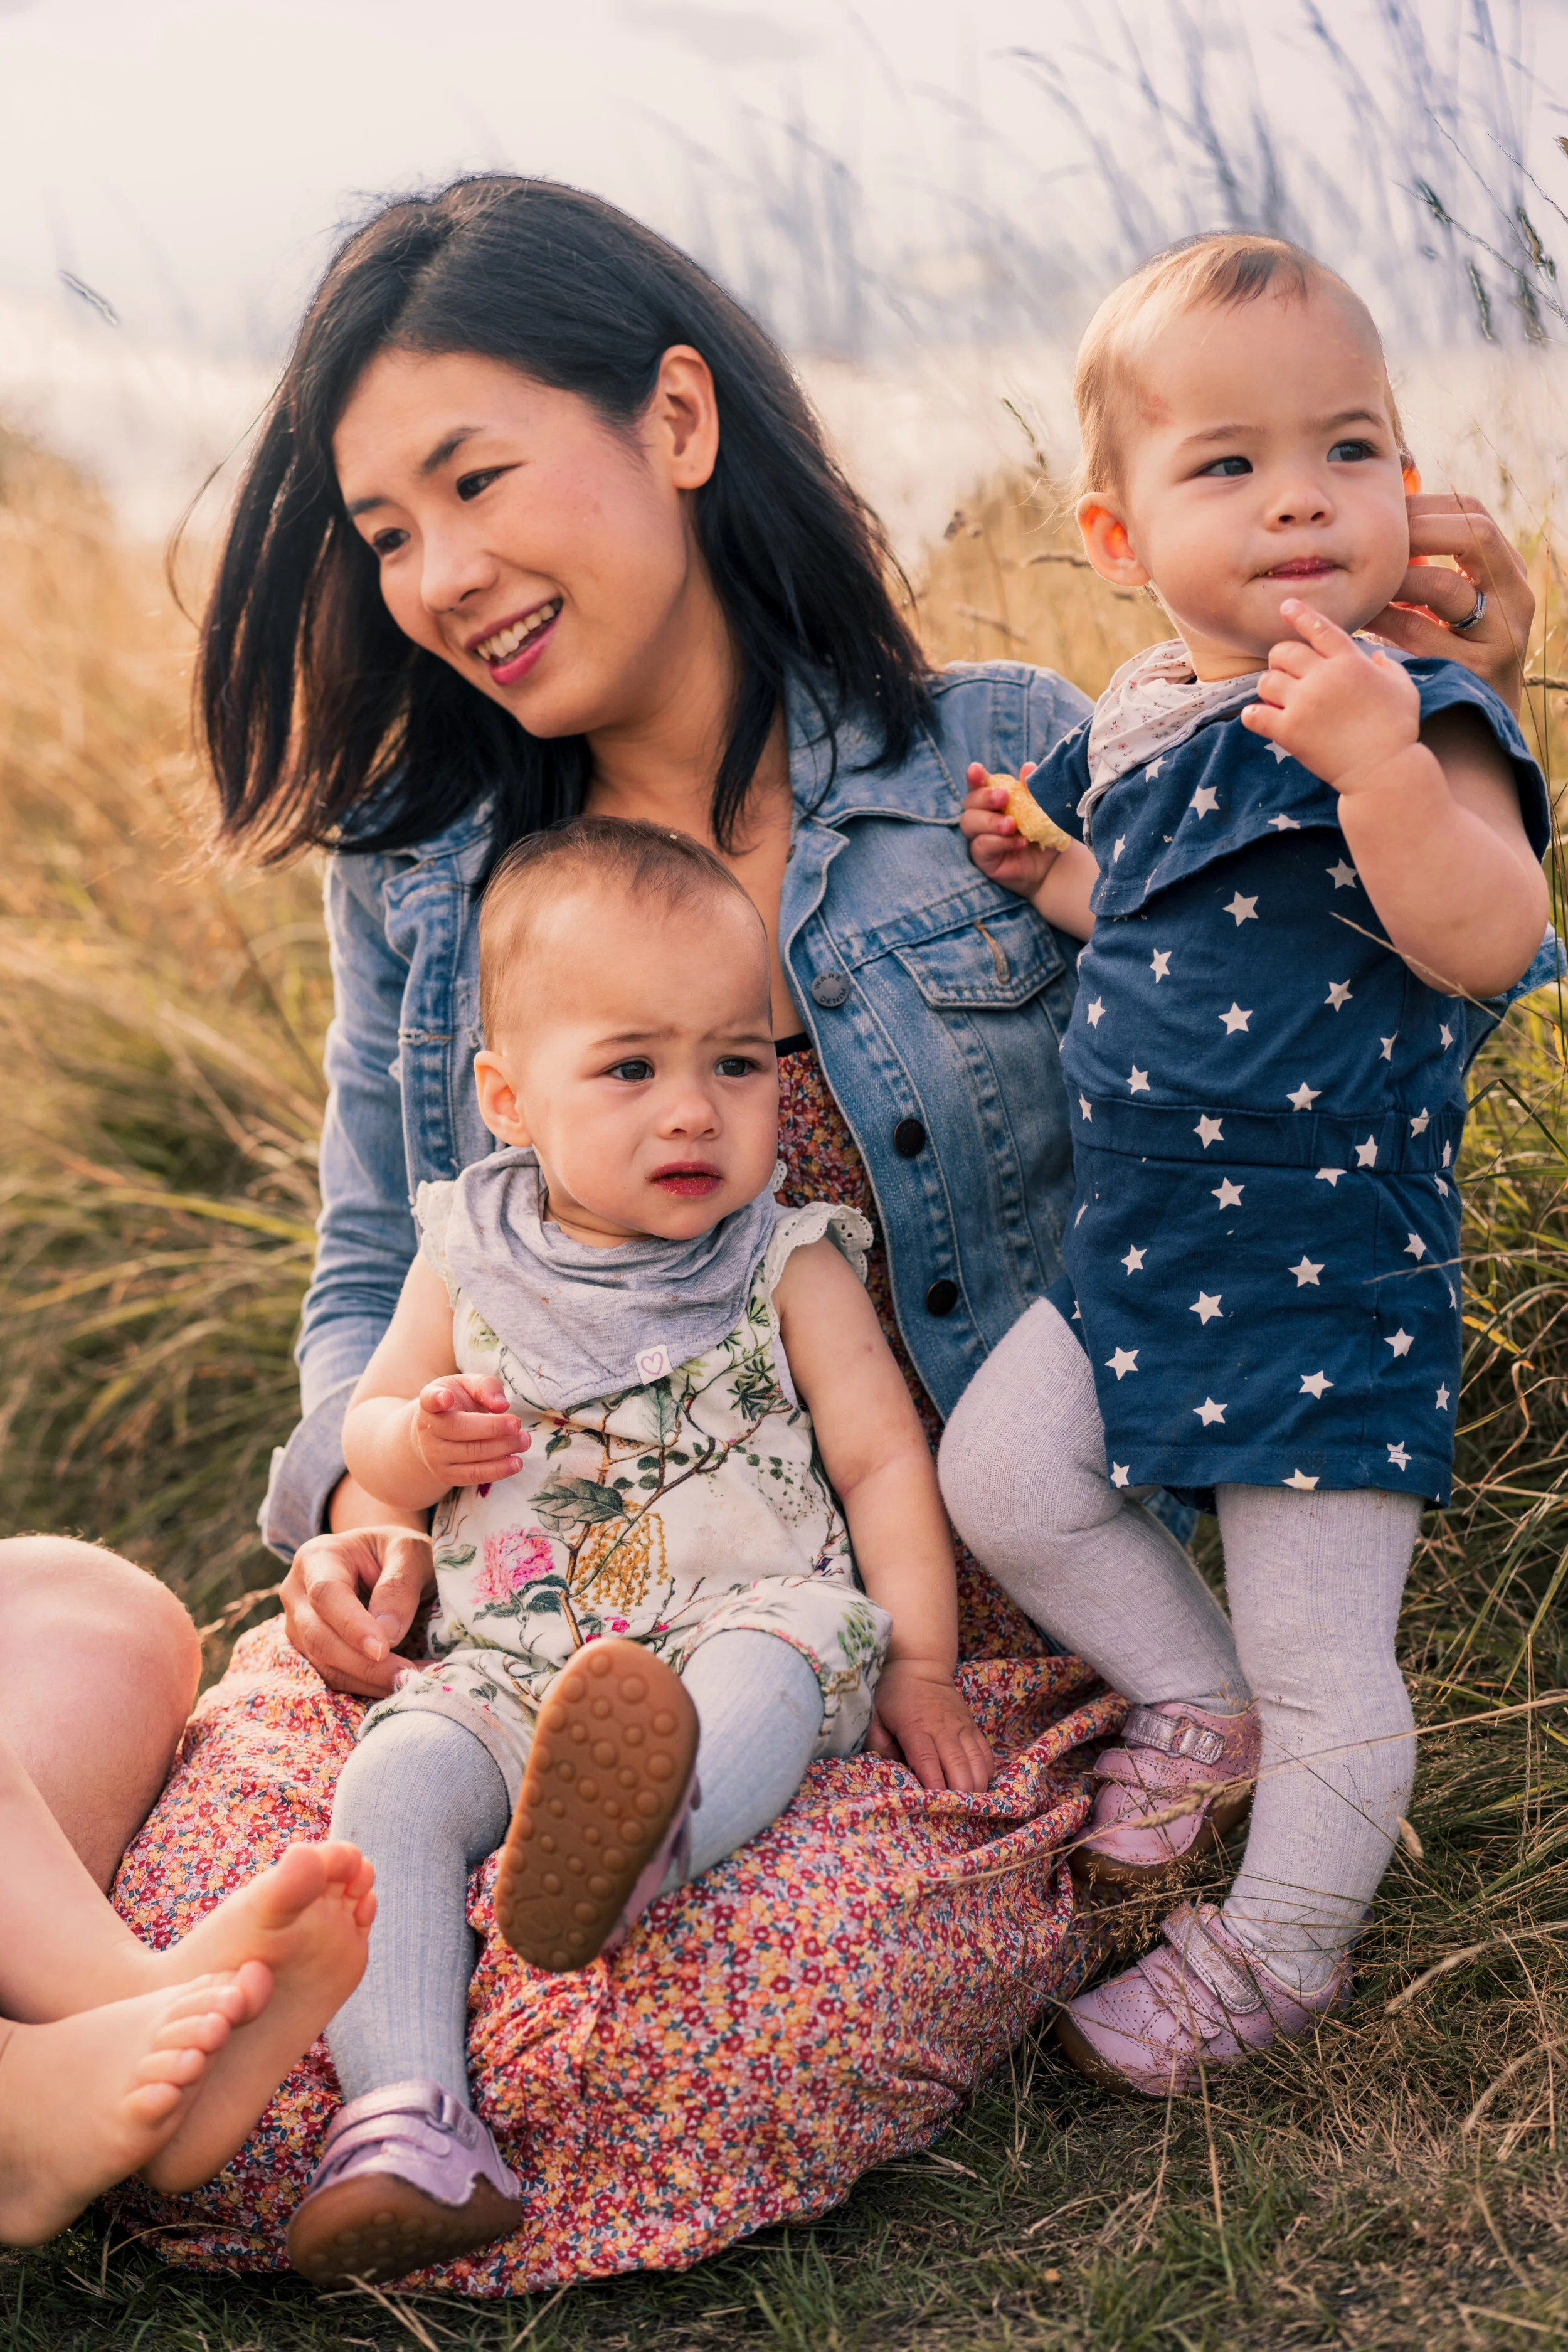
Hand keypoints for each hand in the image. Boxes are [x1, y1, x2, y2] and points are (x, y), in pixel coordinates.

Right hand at [283, 1526, 436, 1696]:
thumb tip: (388, 1634)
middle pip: (318, 1636)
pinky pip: (333, 1677)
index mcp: (318, 1557)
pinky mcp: (310, 1652)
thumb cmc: (396, 1551)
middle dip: (363, 1664)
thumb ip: (399, 1585)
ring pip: (324, 1665)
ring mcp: (298, 1627)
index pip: (326, 1594)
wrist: (383, 1560)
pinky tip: (398, 1684)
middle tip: (407, 1676)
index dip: (352, 1625)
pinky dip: (366, 1686)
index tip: (384, 1648)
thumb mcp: (409, 1551)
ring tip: (411, 1681)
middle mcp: (297, 1594)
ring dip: (368, 1680)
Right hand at [412, 1374, 527, 1489]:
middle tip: (517, 1424)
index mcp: (431, 1403)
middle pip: (460, 1429)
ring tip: (524, 1441)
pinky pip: (473, 1475)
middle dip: (492, 1428)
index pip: (429, 1399)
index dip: (437, 1398)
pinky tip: (516, 1463)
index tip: (446, 1398)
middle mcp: (428, 1430)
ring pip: (470, 1454)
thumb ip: (485, 1387)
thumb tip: (501, 1406)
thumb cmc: (457, 1405)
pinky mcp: (447, 1475)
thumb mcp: (468, 1386)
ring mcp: (435, 1455)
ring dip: (501, 1448)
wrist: (437, 1436)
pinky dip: (497, 1470)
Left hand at [868, 1658, 994, 1792]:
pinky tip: (980, 1786)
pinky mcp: (972, 1727)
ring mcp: (961, 1727)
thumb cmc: (894, 1692)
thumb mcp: (876, 1713)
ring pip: (977, 1762)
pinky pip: (986, 1753)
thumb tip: (888, 1767)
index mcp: (916, 1728)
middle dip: (960, 1792)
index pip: (927, 1760)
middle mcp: (943, 1728)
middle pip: (958, 1766)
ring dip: (976, 1786)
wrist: (921, 1664)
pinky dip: (986, 1772)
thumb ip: (878, 1742)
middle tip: (956, 1813)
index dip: (934, 1784)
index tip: (936, 1804)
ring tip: (971, 1805)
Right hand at [960, 762, 1057, 899]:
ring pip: (969, 823)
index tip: (977, 769)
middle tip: (1004, 797)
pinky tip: (1020, 843)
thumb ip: (1032, 789)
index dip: (974, 777)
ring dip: (991, 822)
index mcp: (993, 799)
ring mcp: (979, 837)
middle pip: (969, 802)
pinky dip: (1000, 842)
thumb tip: (1028, 767)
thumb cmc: (1044, 830)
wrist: (1053, 862)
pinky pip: (981, 846)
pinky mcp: (983, 858)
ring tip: (1012, 825)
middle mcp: (982, 815)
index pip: (978, 785)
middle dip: (984, 797)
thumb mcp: (1042, 807)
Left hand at [1242, 598, 1420, 791]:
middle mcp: (1323, 676)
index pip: (1319, 628)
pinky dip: (1253, 715)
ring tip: (1277, 698)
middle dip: (1280, 659)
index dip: (1300, 615)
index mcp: (1350, 661)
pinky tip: (1259, 717)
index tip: (1285, 606)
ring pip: (1267, 680)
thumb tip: (1376, 657)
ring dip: (1269, 686)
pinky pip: (1256, 714)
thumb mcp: (1404, 689)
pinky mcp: (1289, 731)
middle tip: (1285, 672)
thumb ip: (1389, 667)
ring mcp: (1304, 703)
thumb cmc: (1398, 730)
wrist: (1384, 769)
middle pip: (1284, 652)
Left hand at [1369, 494, 1532, 713]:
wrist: (1474, 723)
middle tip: (1375, 543)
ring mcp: (1501, 635)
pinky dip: (1386, 619)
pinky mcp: (1474, 669)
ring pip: (1444, 587)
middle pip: (1474, 536)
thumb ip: (1437, 565)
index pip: (1478, 516)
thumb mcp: (1459, 603)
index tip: (1389, 513)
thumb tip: (1389, 519)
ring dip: (1396, 578)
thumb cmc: (1455, 652)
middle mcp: (1516, 599)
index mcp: (1512, 574)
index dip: (1430, 507)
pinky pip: (1419, 633)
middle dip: (1418, 532)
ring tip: (1364, 580)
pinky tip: (1364, 615)